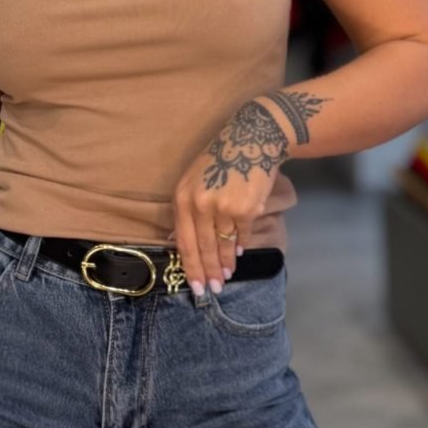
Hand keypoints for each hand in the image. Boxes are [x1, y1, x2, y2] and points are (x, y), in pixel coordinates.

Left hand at [169, 96, 294, 294]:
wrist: (251, 139)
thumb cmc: (219, 160)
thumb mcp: (193, 181)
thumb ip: (186, 210)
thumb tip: (176, 242)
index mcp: (182, 198)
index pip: (184, 241)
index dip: (190, 266)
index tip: (195, 286)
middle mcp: (200, 204)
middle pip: (204, 247)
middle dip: (209, 271)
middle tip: (214, 289)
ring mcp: (223, 207)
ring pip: (224, 244)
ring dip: (226, 262)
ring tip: (227, 275)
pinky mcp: (246, 208)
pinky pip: (243, 234)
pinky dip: (241, 244)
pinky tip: (239, 252)